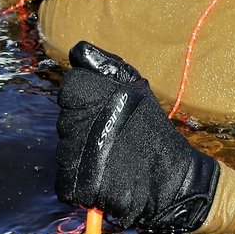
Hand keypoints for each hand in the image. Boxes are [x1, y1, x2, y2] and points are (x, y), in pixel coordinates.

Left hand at [55, 41, 219, 232]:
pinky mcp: (73, 182)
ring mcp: (72, 152)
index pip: (69, 87)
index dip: (86, 97)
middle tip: (111, 135)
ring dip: (83, 153)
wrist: (169, 180)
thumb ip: (104, 67)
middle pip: (66, 118)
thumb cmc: (153, 131)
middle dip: (84, 125)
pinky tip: (104, 176)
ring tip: (110, 157)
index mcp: (88, 92)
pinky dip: (81, 180)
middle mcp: (76, 119)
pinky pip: (66, 178)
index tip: (104, 109)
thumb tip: (78, 51)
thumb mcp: (136, 88)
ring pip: (65, 149)